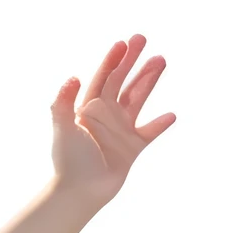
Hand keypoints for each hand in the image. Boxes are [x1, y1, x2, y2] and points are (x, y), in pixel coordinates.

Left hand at [52, 34, 175, 205]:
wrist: (80, 193)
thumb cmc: (69, 162)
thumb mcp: (63, 130)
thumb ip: (63, 104)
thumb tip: (72, 77)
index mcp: (87, 111)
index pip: (101, 79)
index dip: (111, 61)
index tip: (122, 43)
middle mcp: (104, 118)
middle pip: (121, 83)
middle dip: (131, 62)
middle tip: (142, 38)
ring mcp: (119, 131)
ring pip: (137, 99)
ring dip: (148, 80)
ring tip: (161, 60)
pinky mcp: (131, 148)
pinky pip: (150, 132)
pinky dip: (160, 124)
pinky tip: (170, 115)